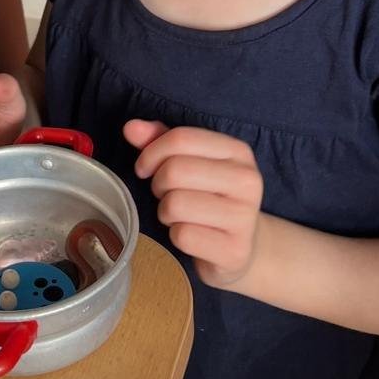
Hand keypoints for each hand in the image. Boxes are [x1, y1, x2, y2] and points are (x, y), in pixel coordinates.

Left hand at [126, 120, 263, 284]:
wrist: (240, 247)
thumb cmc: (208, 198)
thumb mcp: (190, 163)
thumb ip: (161, 140)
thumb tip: (131, 128)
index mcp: (238, 152)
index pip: (181, 138)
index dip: (151, 152)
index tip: (145, 168)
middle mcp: (248, 181)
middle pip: (175, 170)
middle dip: (158, 184)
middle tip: (165, 194)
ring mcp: (244, 218)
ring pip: (175, 204)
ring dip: (165, 211)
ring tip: (178, 215)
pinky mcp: (234, 251)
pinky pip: (182, 236)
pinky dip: (175, 236)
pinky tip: (190, 235)